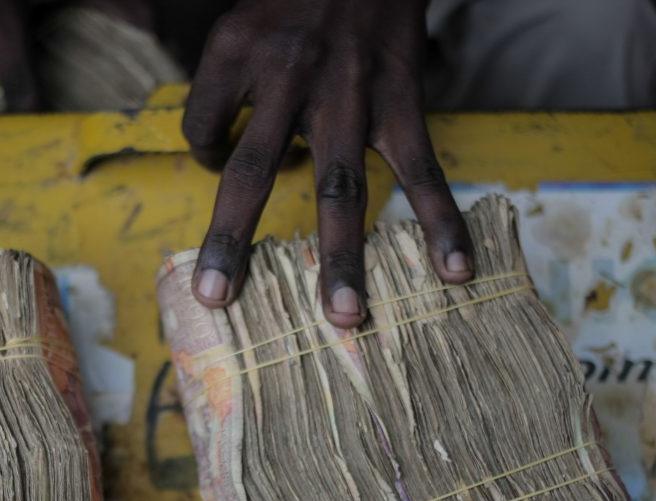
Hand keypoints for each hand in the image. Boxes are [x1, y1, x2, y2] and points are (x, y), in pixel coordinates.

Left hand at [182, 0, 473, 327]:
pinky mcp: (402, 102)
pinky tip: (455, 269)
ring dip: (342, 256)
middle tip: (218, 296)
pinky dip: (441, 220)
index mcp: (236, 49)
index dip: (206, 151)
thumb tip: (220, 159)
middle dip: (233, 239)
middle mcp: (289, 73)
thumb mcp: (241, 22)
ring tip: (343, 316)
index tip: (222, 152)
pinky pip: (422, 168)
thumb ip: (222, 87)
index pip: (201, 127)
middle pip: (253, 171)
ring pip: (340, 187)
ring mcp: (350, 94)